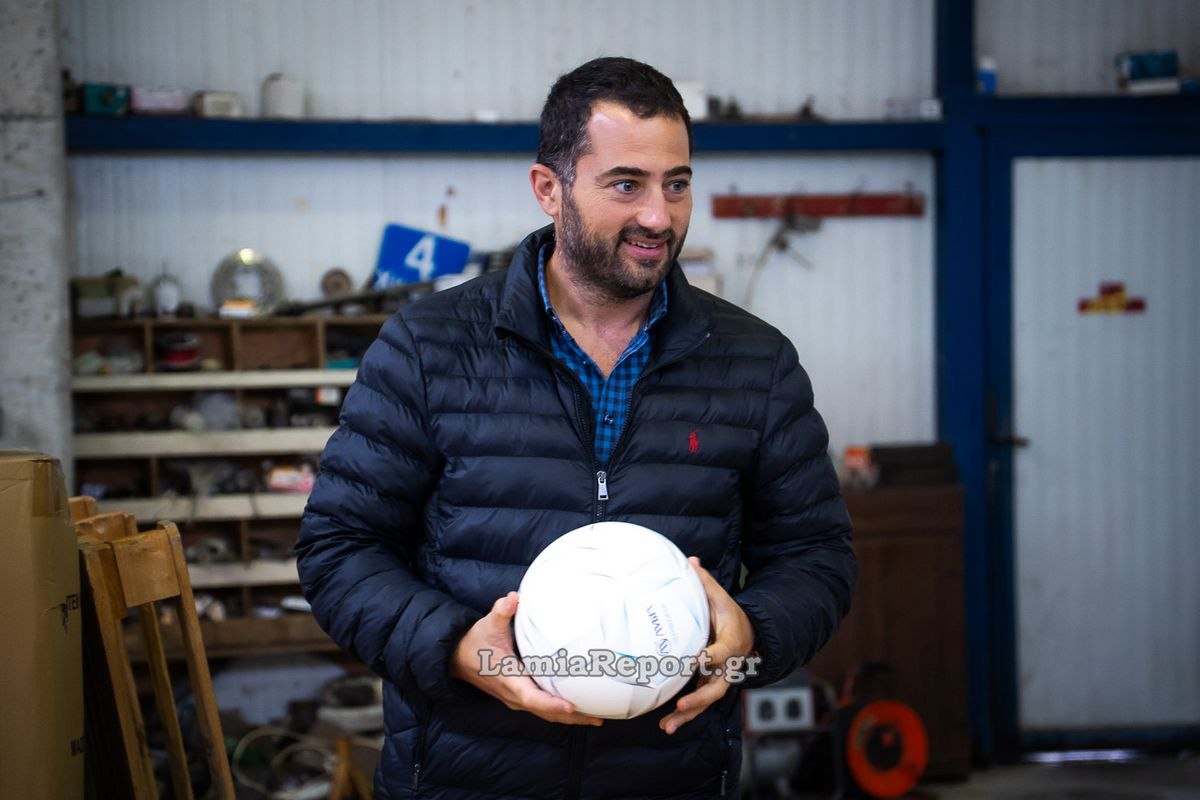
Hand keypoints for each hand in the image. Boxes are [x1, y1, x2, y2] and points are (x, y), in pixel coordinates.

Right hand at [450, 591, 603, 725]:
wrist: (458, 659)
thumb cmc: (476, 642)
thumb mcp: (487, 625)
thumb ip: (501, 612)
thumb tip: (514, 598)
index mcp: (509, 679)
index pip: (531, 697)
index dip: (550, 703)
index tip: (570, 706)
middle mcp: (514, 695)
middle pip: (546, 713)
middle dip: (572, 717)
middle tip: (598, 718)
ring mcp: (518, 700)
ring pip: (546, 715)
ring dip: (570, 719)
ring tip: (597, 718)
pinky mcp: (521, 698)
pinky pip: (543, 710)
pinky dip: (562, 713)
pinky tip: (581, 710)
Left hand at [659, 557, 755, 734]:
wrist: (748, 634)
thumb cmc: (730, 615)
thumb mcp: (721, 597)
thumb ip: (705, 583)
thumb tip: (691, 560)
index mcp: (731, 642)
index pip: (723, 652)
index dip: (712, 657)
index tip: (698, 659)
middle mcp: (728, 666)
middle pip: (716, 686)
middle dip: (699, 697)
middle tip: (681, 704)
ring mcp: (719, 679)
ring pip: (706, 701)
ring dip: (688, 715)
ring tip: (668, 726)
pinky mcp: (709, 686)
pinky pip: (699, 704)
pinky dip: (684, 716)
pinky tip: (665, 726)